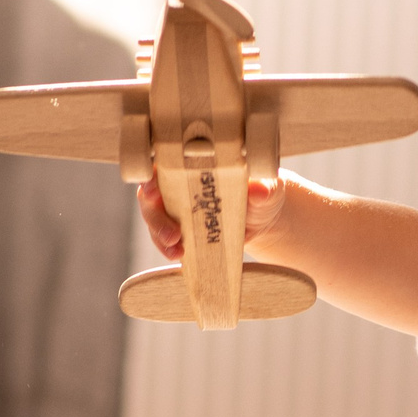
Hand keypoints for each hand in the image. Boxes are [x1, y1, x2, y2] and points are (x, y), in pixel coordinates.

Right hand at [137, 173, 289, 260]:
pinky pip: (165, 238)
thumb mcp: (267, 187)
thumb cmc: (263, 190)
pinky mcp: (179, 229)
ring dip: (160, 236)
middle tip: (172, 234)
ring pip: (154, 219)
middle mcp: (177, 181)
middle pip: (151, 195)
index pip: (162, 161)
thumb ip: (264, 187)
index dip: (150, 173)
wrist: (264, 218)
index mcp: (194, 161)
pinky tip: (179, 255)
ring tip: (177, 251)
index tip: (152, 187)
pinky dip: (168, 248)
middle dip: (155, 216)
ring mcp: (174, 206)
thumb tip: (259, 190)